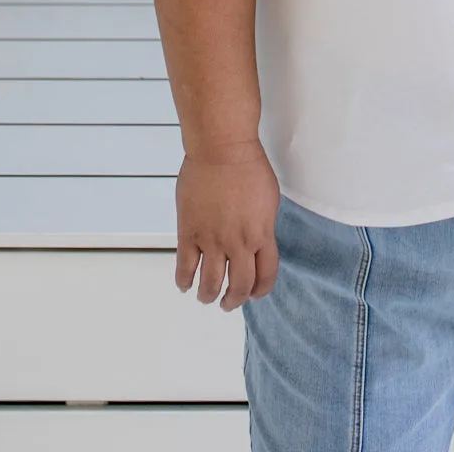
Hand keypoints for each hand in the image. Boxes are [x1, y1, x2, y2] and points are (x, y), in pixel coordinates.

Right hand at [174, 138, 280, 311]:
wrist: (222, 150)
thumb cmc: (249, 167)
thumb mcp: (269, 199)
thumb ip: (262, 226)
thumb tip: (257, 242)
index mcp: (262, 233)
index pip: (265, 274)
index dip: (260, 290)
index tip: (255, 294)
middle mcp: (239, 242)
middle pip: (240, 286)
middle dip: (235, 300)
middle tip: (229, 303)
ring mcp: (213, 240)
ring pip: (211, 284)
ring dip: (209, 296)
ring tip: (207, 297)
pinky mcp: (189, 233)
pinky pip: (185, 267)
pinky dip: (184, 281)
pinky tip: (185, 285)